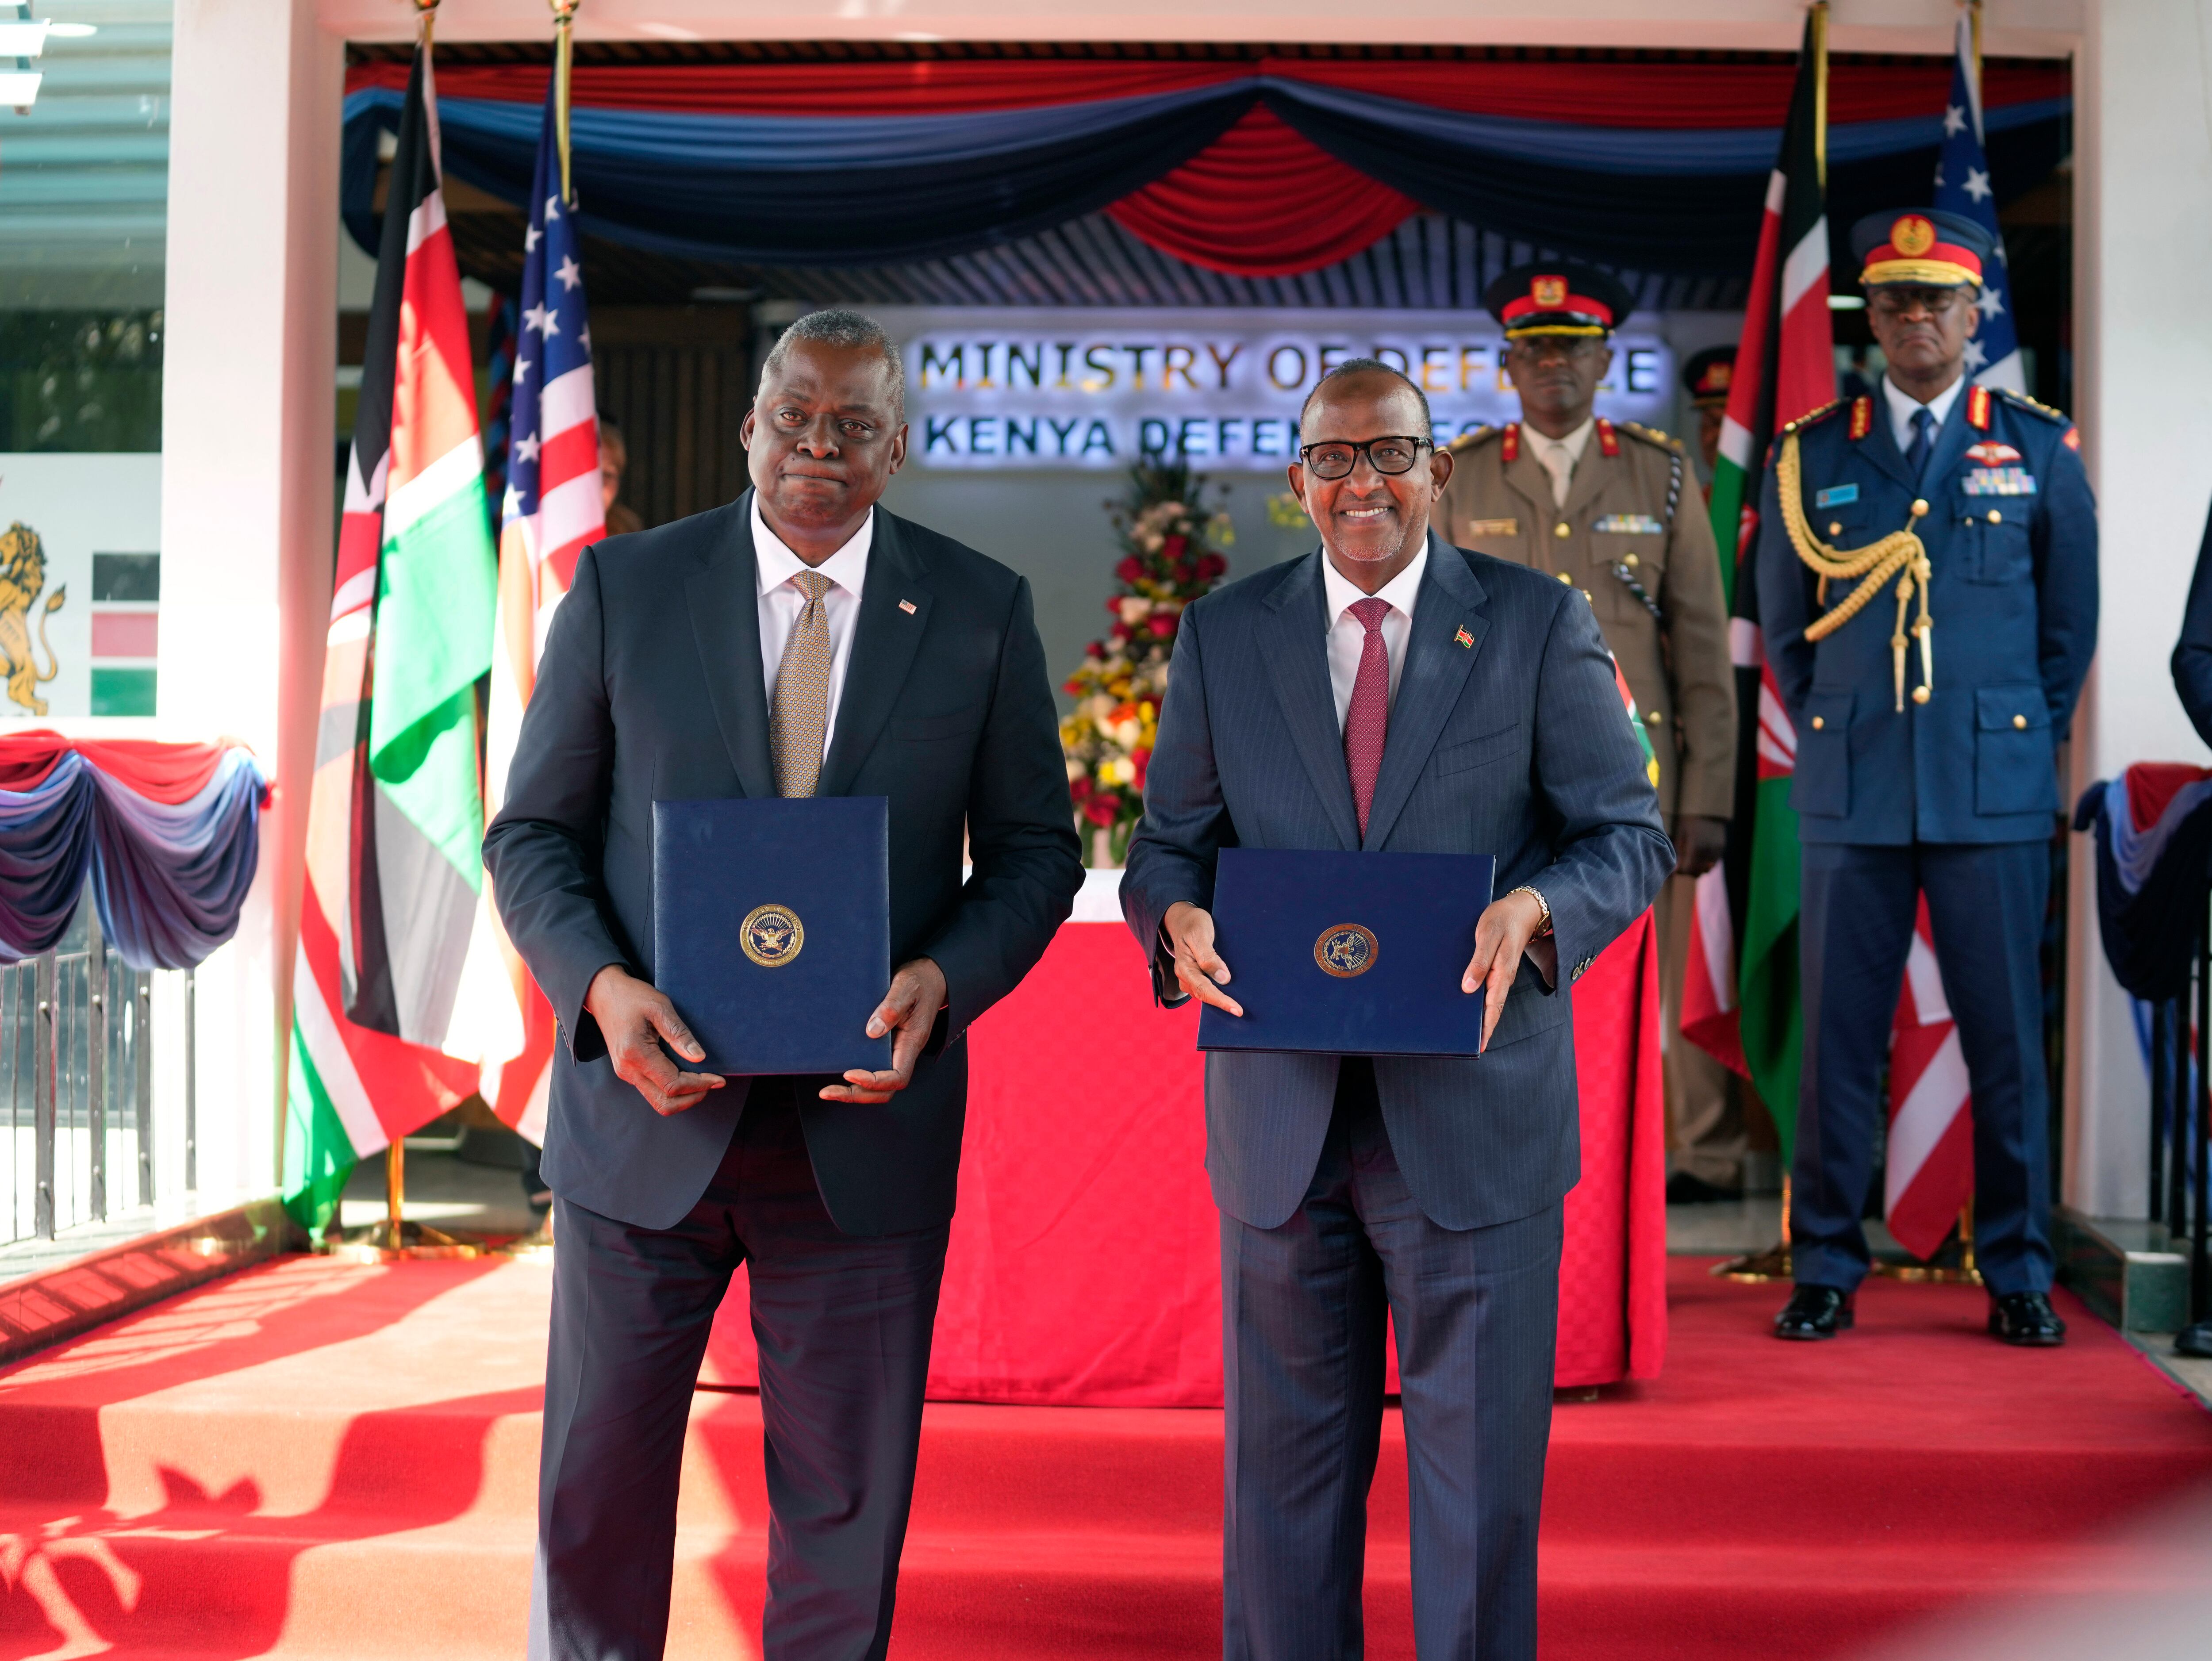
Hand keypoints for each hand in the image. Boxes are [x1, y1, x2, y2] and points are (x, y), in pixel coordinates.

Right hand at [585, 964, 725, 1116]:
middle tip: (713, 1083)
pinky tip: (686, 1076)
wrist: (602, 994)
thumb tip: (699, 1057)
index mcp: (636, 1054)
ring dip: (682, 1097)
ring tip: (702, 1081)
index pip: (673, 1085)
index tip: (718, 1078)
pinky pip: (652, 1090)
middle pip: (664, 1103)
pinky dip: (672, 1090)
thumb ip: (679, 1033)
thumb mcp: (660, 1007)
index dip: (699, 1085)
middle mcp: (628, 1070)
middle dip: (692, 1098)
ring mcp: (626, 1073)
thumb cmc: (631, 996)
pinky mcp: (627, 1071)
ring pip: (657, 1101)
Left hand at [821, 957, 947, 1103]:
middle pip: (886, 1090)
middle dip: (857, 1095)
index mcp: (912, 1043)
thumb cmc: (920, 981)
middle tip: (827, 1092)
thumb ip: (892, 1007)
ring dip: (854, 1092)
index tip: (848, 1073)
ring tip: (827, 1091)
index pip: (897, 1077)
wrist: (929, 977)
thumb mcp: (906, 987)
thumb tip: (872, 1031)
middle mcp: (904, 1053)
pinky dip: (855, 1078)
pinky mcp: (886, 1046)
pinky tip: (836, 1071)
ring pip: (878, 1086)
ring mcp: (895, 1052)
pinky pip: (873, 1069)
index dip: (873, 1081)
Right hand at [1163, 901, 1242, 1017]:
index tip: (1237, 1009)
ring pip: (1204, 994)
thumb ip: (1208, 957)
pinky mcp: (1195, 975)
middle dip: (1222, 1005)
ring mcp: (1189, 977)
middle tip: (1240, 1012)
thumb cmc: (1192, 924)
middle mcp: (1185, 976)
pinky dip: (1217, 994)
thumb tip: (1223, 978)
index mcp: (1185, 967)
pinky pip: (1205, 988)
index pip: (1204, 989)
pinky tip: (1229, 996)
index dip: (1221, 1001)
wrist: (1182, 918)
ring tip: (1236, 1008)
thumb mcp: (1200, 935)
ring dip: (1219, 1002)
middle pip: (1204, 996)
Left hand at [1461, 889, 1546, 1054]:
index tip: (1479, 1046)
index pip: (1494, 1006)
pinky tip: (1469, 1005)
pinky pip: (1489, 990)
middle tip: (1470, 1047)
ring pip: (1491, 1001)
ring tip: (1468, 1033)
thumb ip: (1479, 961)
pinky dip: (1481, 1001)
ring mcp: (1502, 973)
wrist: (1520, 908)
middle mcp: (1503, 977)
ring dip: (1481, 1017)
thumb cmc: (1502, 919)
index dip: (1486, 1027)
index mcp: (1502, 972)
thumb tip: (1468, 988)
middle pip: (1493, 1009)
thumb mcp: (1488, 936)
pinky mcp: (1498, 967)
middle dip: (1483, 1029)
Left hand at [1673, 814, 1728, 878]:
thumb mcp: (1680, 834)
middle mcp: (1707, 851)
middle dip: (1689, 871)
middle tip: (1683, 865)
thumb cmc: (1690, 820)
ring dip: (1698, 868)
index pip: (1687, 869)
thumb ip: (1678, 853)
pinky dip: (1706, 863)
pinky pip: (1713, 863)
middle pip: (1697, 872)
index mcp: (1695, 847)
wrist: (1709, 809)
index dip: (1681, 870)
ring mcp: (1717, 850)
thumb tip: (1675, 872)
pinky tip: (1700, 856)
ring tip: (1692, 860)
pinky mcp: (1722, 849)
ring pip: (1706, 870)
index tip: (1677, 867)